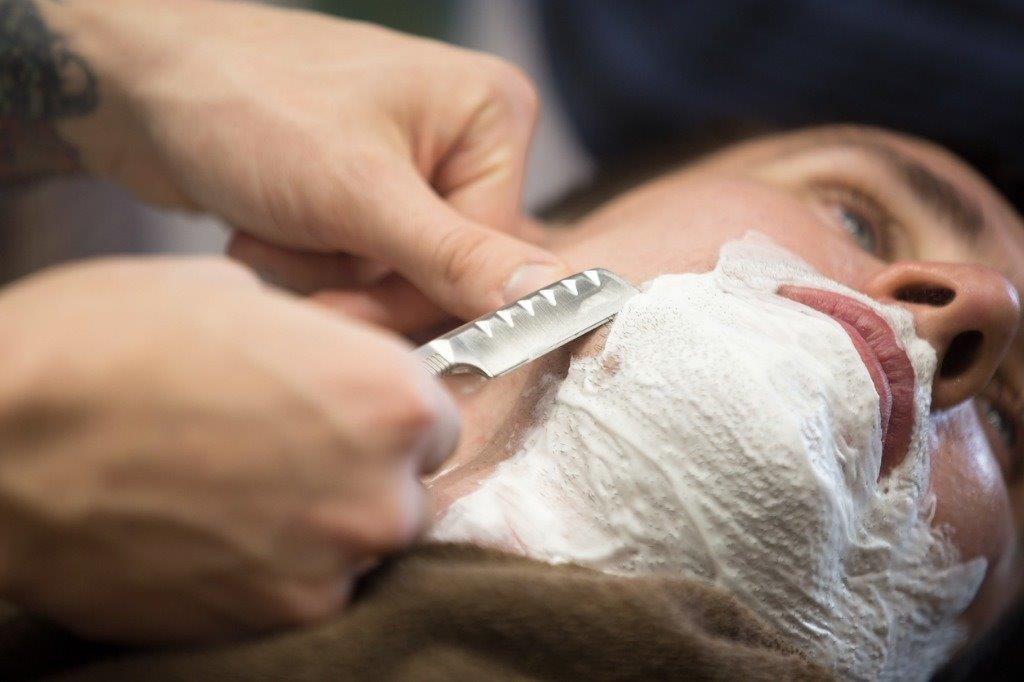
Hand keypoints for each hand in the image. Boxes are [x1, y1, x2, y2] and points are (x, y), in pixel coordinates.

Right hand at [0, 258, 458, 642]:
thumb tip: (325, 361)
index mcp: (389, 396)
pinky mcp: (276, 621)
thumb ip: (316, 340)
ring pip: (358, 543)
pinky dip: (275, 567)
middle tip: (284, 449)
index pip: (436, 419)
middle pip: (406, 488)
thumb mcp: (233, 294)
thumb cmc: (107, 345)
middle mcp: (381, 490)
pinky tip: (213, 529)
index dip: (386, 412)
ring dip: (319, 521)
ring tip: (239, 488)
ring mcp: (331, 566)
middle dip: (360, 469)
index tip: (347, 411)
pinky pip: (307, 590)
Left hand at [47, 0, 568, 331]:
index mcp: (490, 118)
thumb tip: (555, 300)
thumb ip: (457, 256)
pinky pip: (360, 271)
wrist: (138, 87)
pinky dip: (310, 266)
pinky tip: (265, 228)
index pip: (492, 255)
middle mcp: (462, 141)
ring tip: (270, 230)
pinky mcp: (365, 192)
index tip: (353, 305)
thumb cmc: (249, 108)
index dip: (422, 297)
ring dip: (327, 278)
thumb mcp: (360, 192)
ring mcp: (411, 168)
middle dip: (364, 289)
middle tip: (303, 279)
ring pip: (395, 282)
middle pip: (445, 274)